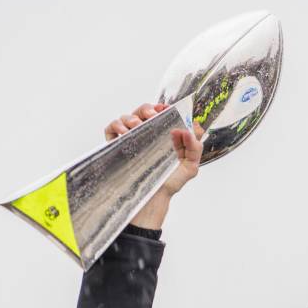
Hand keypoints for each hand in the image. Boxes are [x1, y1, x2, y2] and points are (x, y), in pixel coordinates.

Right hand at [104, 103, 203, 228]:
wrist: (153, 199)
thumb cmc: (169, 183)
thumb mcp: (189, 167)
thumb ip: (195, 147)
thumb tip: (187, 129)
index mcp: (163, 135)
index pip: (161, 114)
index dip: (163, 108)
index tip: (166, 109)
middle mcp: (146, 135)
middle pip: (143, 112)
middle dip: (147, 109)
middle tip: (153, 115)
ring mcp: (131, 140)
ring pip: (126, 118)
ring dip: (131, 117)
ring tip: (137, 126)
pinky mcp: (117, 146)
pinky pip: (111, 129)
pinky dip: (116, 126)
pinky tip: (125, 134)